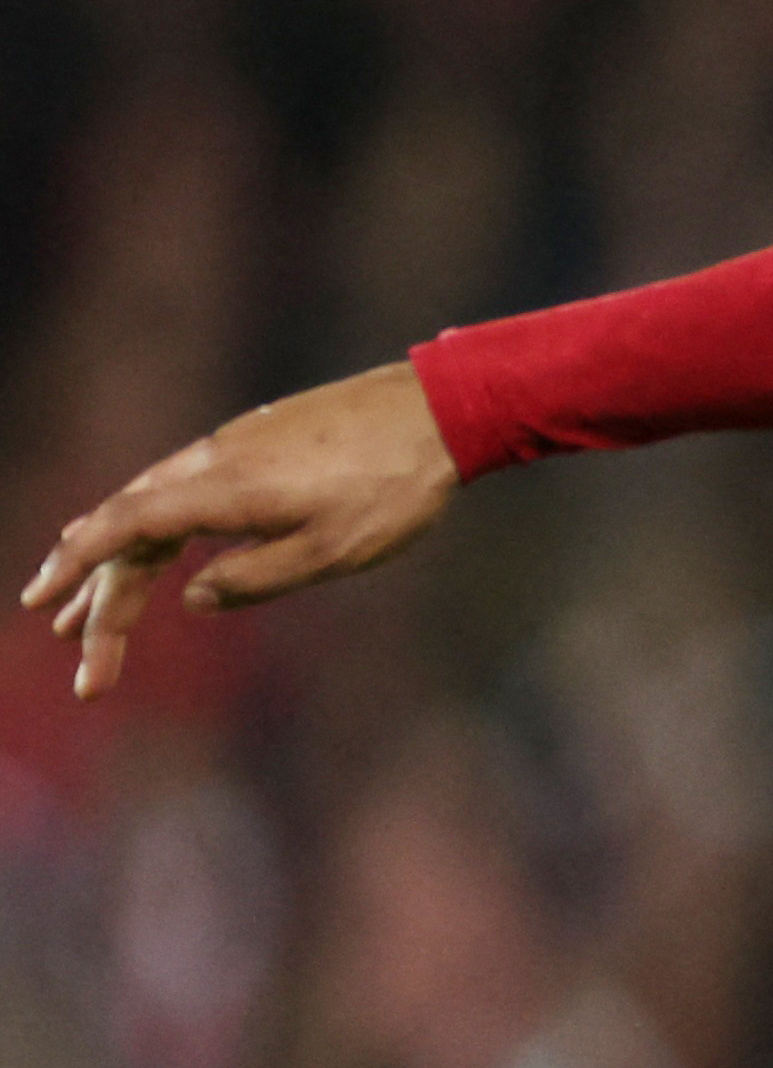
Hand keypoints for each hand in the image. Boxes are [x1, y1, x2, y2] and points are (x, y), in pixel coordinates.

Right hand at [25, 362, 455, 698]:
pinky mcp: (250, 447)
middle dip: (97, 596)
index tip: (41, 602)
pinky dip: (152, 532)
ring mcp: (227, 450)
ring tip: (84, 615)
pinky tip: (146, 556)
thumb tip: (191, 599)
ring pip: (150, 510)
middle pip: (130, 529)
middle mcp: (209, 463)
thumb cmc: (392, 488)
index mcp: (222, 489)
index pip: (125, 529)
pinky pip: (179, 493)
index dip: (79, 569)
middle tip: (78, 657)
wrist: (436, 409)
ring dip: (117, 566)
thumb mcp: (331, 552)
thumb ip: (255, 578)